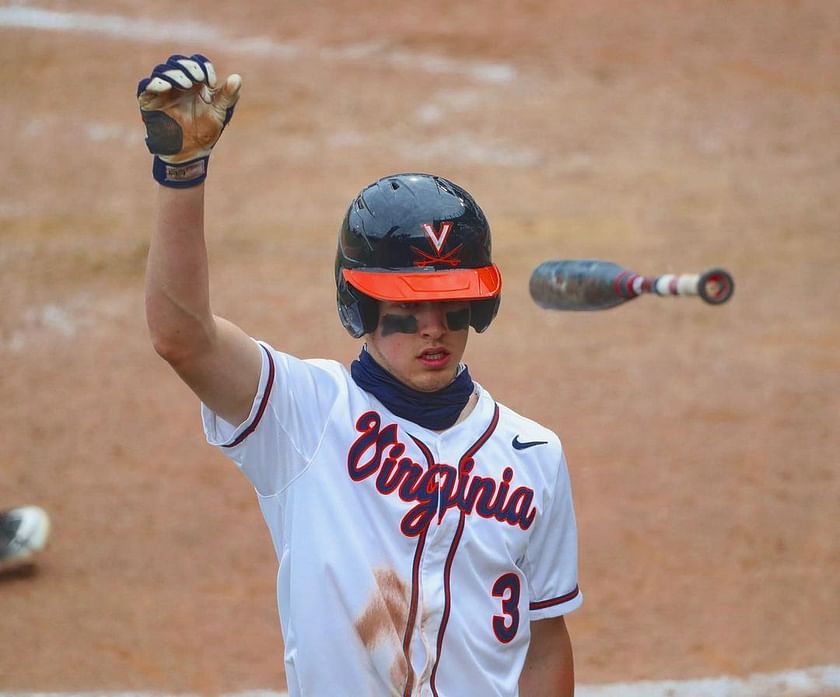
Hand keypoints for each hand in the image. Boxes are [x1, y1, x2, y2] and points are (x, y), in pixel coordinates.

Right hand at [137, 54, 240, 186]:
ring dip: (174, 74)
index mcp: (195, 83)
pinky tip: (166, 87)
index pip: (196, 64)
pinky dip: (155, 83)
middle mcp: (178, 83)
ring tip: (185, 84)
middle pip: (177, 62)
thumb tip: (237, 78)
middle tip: (197, 79)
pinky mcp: (149, 101)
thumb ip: (227, 96)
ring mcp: (163, 91)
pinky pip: (145, 86)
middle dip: (187, 67)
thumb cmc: (205, 132)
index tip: (211, 82)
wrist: (191, 153)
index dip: (203, 67)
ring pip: (162, 71)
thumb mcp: (219, 114)